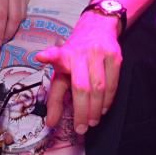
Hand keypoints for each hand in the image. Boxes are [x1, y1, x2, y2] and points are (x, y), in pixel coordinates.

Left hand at [0, 0, 30, 46]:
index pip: (1, 16)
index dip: (0, 31)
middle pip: (15, 19)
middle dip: (9, 33)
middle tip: (2, 42)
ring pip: (22, 15)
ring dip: (15, 27)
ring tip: (7, 35)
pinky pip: (25, 8)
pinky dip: (19, 17)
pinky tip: (12, 22)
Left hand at [35, 12, 121, 134]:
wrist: (98, 27)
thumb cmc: (76, 54)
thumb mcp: (62, 70)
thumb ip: (56, 96)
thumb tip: (51, 122)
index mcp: (64, 55)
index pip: (55, 56)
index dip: (49, 57)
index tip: (41, 57)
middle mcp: (80, 53)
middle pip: (81, 87)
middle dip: (81, 111)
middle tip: (80, 128)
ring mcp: (99, 54)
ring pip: (99, 88)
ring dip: (96, 109)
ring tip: (92, 122)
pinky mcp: (115, 56)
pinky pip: (113, 84)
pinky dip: (108, 100)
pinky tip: (103, 109)